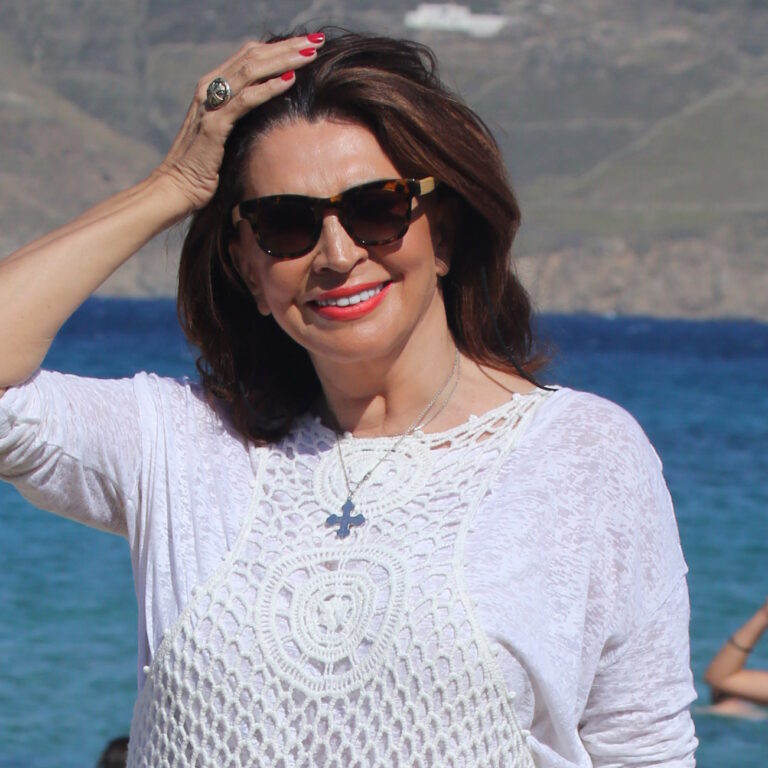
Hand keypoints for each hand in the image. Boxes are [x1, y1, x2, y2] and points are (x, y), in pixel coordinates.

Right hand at [152, 34, 323, 212]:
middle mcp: (209, 88)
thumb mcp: (225, 134)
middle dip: (287, 47)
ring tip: (310, 53)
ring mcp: (210, 104)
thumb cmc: (203, 167)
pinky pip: (246, 100)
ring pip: (251, 70)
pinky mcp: (214, 125)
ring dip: (284, 60)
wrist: (176, 188)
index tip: (308, 43)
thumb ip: (240, 116)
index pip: (249, 56)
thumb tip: (269, 112)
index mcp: (213, 87)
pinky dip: (269, 88)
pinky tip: (290, 80)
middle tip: (317, 39)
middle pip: (253, 56)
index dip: (279, 47)